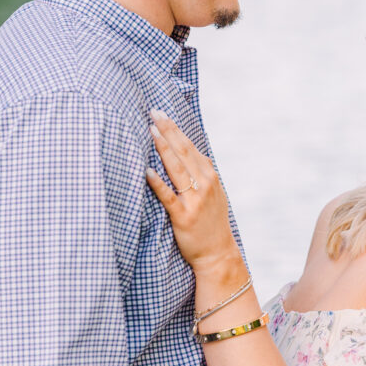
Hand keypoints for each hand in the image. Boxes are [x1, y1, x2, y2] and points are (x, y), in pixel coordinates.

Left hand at [147, 110, 238, 271]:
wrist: (218, 253)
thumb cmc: (211, 223)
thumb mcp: (213, 194)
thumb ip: (201, 174)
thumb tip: (187, 153)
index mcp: (210, 176)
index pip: (190, 146)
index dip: (175, 129)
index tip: (162, 114)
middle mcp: (204, 184)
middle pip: (183, 151)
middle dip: (168, 130)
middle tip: (153, 112)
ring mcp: (194, 200)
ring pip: (177, 168)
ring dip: (163, 147)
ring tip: (151, 131)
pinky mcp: (183, 216)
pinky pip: (168, 196)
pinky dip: (158, 182)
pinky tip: (147, 170)